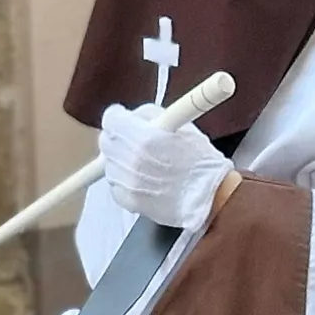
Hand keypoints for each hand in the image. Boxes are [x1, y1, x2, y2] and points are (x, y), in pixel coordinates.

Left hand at [96, 100, 227, 228]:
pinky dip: (126, 181)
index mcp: (143, 137)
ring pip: (109, 164)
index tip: (124, 119)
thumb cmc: (199, 161)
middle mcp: (130, 160)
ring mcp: (126, 182)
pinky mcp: (126, 200)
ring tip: (147, 164)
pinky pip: (115, 185)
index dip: (119, 118)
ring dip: (122, 160)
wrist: (208, 197)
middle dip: (119, 138)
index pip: (111, 119)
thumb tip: (132, 115)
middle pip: (106, 141)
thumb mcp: (180, 123)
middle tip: (136, 141)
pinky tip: (146, 180)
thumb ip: (150, 114)